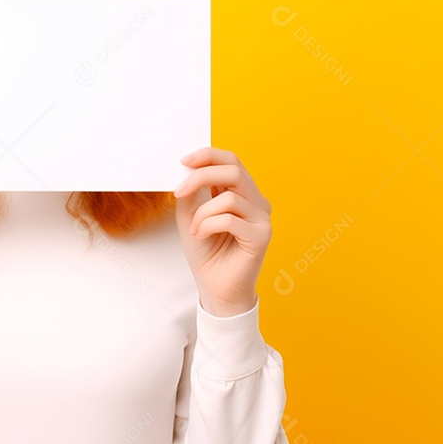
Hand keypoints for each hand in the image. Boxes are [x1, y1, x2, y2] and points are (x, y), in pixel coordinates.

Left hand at [173, 146, 271, 315]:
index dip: (208, 155)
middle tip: (179, 192)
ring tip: (195, 229)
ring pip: (229, 198)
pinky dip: (208, 225)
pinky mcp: (262, 236)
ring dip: (202, 213)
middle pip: (233, 171)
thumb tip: (187, 169)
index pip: (232, 161)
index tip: (184, 161)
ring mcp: (262, 218)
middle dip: (201, 177)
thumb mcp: (190, 215)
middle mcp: (257, 201)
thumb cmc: (206, 252)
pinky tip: (202, 236)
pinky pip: (230, 219)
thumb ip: (191, 192)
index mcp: (243, 192)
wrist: (215, 288)